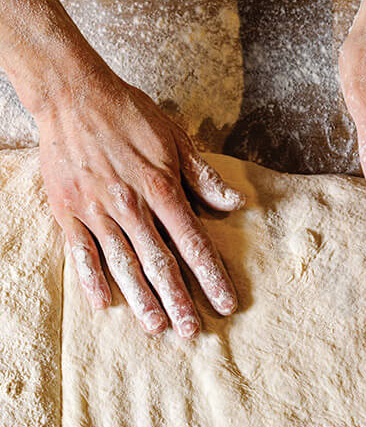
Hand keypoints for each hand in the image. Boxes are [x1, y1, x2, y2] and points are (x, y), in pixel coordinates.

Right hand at [35, 71, 243, 337]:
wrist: (72, 93)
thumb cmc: (130, 114)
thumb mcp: (177, 139)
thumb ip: (204, 177)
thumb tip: (236, 204)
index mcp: (163, 189)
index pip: (194, 244)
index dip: (212, 277)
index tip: (225, 304)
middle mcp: (131, 206)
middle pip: (160, 263)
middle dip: (179, 300)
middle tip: (192, 332)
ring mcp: (97, 210)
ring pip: (123, 264)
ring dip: (141, 299)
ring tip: (157, 328)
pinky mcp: (68, 210)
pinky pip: (81, 252)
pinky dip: (91, 278)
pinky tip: (104, 304)